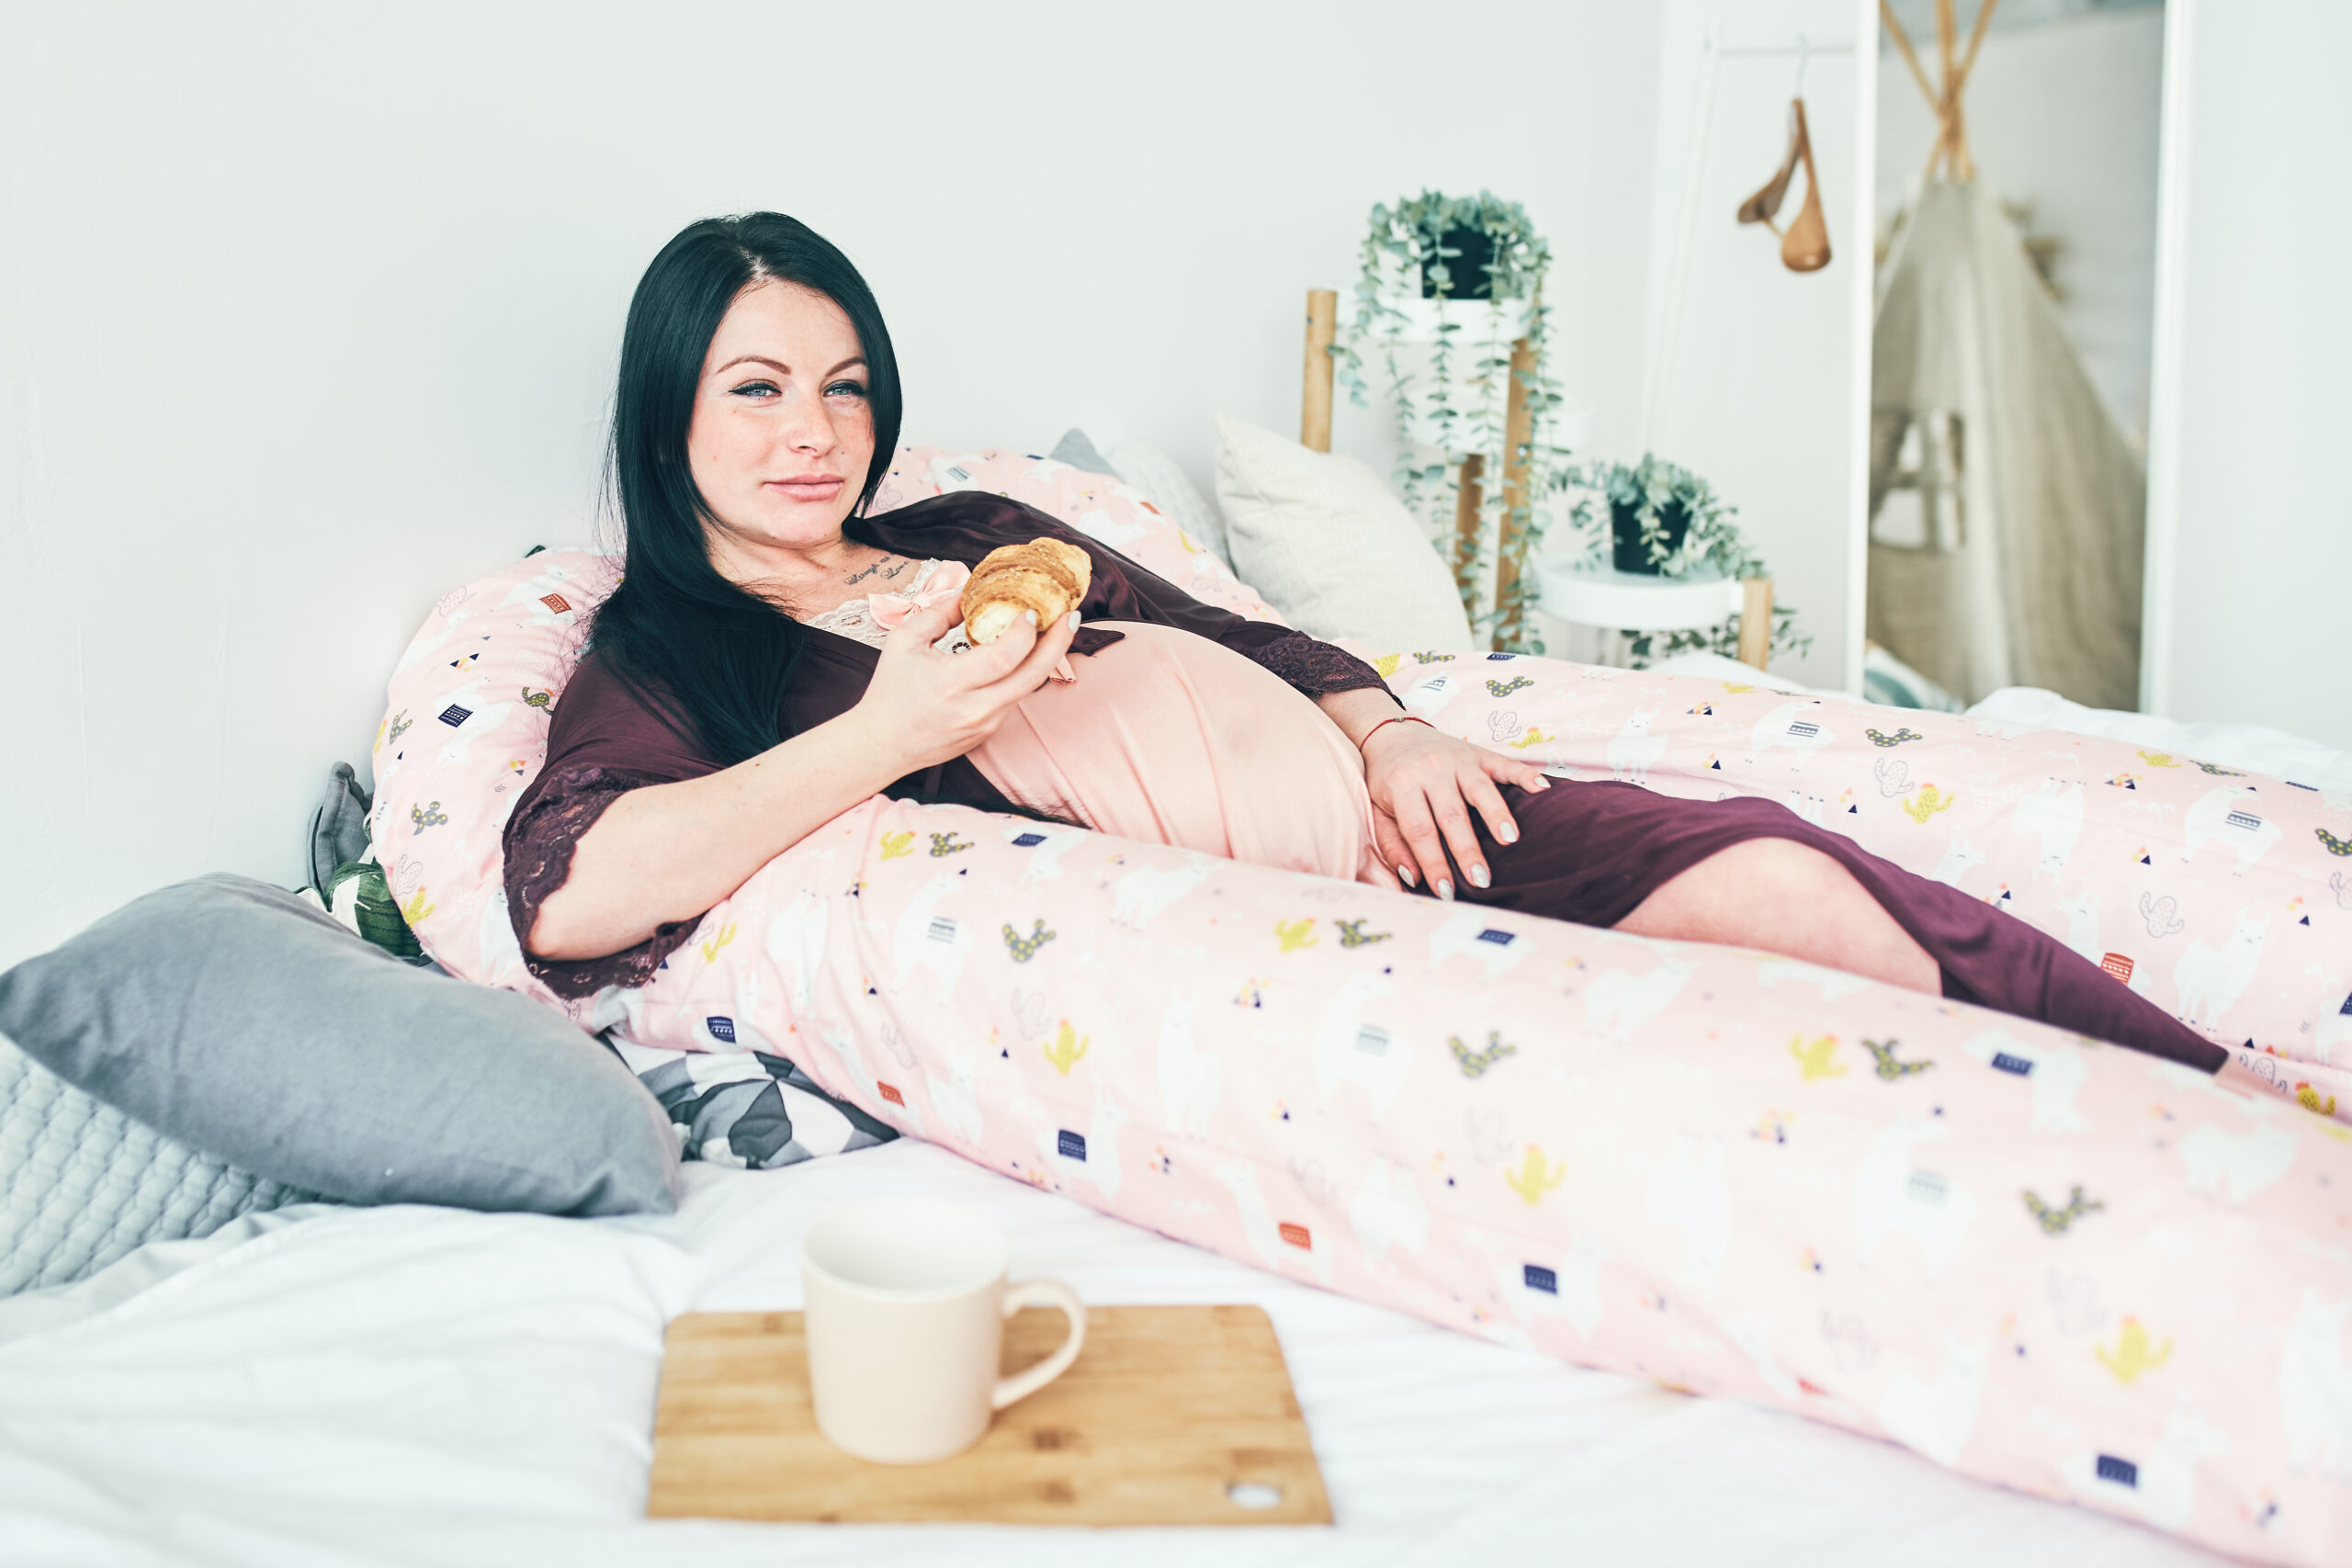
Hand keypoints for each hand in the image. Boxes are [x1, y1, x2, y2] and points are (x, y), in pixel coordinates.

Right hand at [846, 593, 1077, 775]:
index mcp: (950, 683)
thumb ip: (938, 613)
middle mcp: (973, 708)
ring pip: (1028, 688)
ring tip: (1057, 630)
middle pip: (1031, 677)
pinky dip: (1025, 673)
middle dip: (1058, 644)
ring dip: (1046, 658)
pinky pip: (1015, 698)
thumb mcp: (904, 642)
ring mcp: (985, 724)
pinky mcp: (989, 733)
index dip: (1024, 634)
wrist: (883, 744)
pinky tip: (1029, 654)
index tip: (1032, 611)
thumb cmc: (891, 691)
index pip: (1002, 658)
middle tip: (1071, 616)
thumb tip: (969, 589)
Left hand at [1361, 720, 1550, 898]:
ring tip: (1510, 840)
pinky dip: (1525, 775)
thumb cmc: (1386, 779)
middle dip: (1467, 849)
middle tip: (1481, 879)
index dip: (1433, 862)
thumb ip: (1392, 845)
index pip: (1420, 830)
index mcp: (1403, 786)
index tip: (1445, 890)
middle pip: (1453, 814)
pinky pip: (1506, 763)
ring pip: (1480, 789)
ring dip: (1497, 814)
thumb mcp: (1377, 810)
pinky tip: (1542, 789)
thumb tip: (1412, 878)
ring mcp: (1458, 759)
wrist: (1391, 732)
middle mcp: (1432, 770)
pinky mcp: (1479, 752)